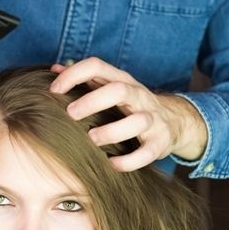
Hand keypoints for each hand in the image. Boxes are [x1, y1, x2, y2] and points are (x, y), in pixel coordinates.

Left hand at [49, 57, 207, 171]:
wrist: (175, 121)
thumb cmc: (131, 104)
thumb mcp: (111, 86)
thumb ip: (85, 78)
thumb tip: (54, 69)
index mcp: (122, 80)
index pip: (97, 66)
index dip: (74, 75)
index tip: (53, 90)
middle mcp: (138, 96)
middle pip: (118, 90)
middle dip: (92, 101)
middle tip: (70, 114)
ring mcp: (152, 119)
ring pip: (137, 121)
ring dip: (111, 132)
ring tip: (91, 140)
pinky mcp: (160, 143)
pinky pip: (146, 154)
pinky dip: (127, 161)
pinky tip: (110, 164)